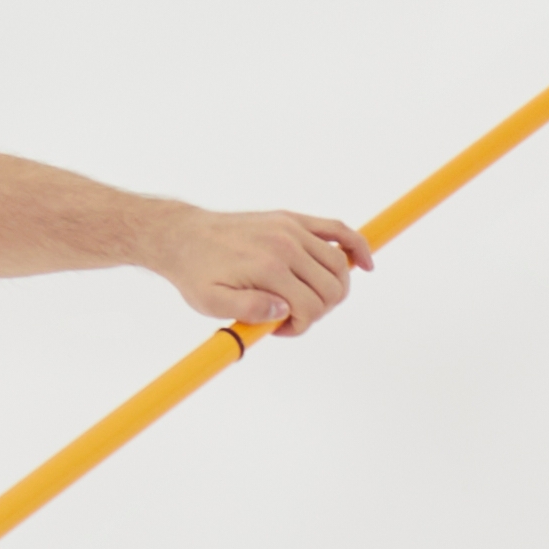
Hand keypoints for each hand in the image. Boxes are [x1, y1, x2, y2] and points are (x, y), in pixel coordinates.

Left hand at [153, 200, 368, 335]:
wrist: (182, 236)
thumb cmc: (196, 273)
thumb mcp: (211, 302)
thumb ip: (248, 311)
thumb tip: (284, 311)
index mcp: (268, 268)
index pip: (311, 307)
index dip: (301, 326)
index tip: (278, 328)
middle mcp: (285, 245)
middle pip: (332, 288)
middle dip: (319, 310)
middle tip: (292, 314)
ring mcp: (291, 229)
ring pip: (340, 266)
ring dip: (334, 289)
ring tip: (310, 298)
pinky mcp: (292, 220)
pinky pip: (337, 229)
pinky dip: (356, 246)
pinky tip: (365, 263)